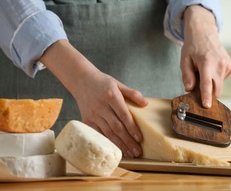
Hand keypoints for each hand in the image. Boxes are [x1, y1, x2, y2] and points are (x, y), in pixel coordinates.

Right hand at [40, 40, 146, 157]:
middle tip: (138, 151)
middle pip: (117, 127)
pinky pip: (98, 134)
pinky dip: (107, 142)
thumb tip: (146, 104)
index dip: (132, 128)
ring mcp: (92, 115)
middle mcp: (101, 107)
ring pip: (108, 133)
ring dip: (119, 145)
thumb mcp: (118, 84)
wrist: (81, 80)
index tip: (140, 138)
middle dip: (128, 141)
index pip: (124, 115)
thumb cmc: (103, 83)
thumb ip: (132, 93)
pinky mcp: (86, 120)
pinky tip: (115, 149)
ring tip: (130, 153)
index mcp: (111, 96)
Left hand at [181, 5, 230, 107]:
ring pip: (219, 85)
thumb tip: (189, 89)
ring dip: (212, 83)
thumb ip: (187, 75)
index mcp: (206, 62)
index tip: (207, 106)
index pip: (207, 83)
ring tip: (205, 70)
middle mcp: (219, 64)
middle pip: (216, 89)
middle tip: (198, 86)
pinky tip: (212, 68)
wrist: (205, 32)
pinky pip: (223, 80)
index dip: (206, 96)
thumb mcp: (184, 59)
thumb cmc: (193, 46)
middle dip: (208, 93)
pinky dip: (216, 78)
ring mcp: (227, 65)